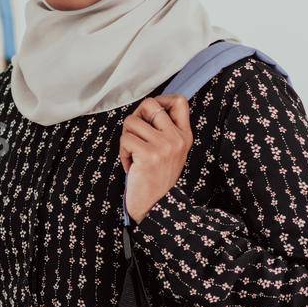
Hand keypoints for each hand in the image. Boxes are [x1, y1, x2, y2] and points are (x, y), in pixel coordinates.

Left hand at [119, 94, 192, 222]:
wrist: (156, 206)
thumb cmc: (157, 177)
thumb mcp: (171, 152)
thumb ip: (164, 130)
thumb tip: (145, 107)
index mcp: (185, 135)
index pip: (180, 101)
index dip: (160, 100)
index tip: (149, 113)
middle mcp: (177, 138)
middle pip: (150, 104)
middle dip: (135, 118)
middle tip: (134, 135)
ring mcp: (164, 146)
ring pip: (131, 121)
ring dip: (126, 138)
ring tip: (133, 155)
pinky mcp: (148, 154)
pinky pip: (125, 139)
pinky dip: (123, 152)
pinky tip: (131, 166)